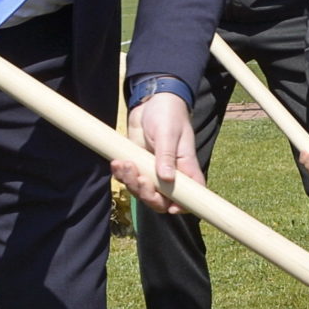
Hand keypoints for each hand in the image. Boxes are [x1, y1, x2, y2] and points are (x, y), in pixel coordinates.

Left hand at [117, 91, 201, 213]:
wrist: (151, 101)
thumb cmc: (168, 115)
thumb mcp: (168, 133)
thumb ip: (167, 156)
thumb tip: (167, 179)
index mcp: (185, 168)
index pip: (191, 194)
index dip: (181, 206)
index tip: (169, 207)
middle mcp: (171, 174)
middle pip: (161, 199)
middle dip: (147, 194)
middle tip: (138, 177)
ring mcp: (153, 171)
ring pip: (142, 191)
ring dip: (130, 182)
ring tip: (123, 163)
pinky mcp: (138, 165)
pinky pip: (128, 179)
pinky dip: (121, 174)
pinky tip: (117, 163)